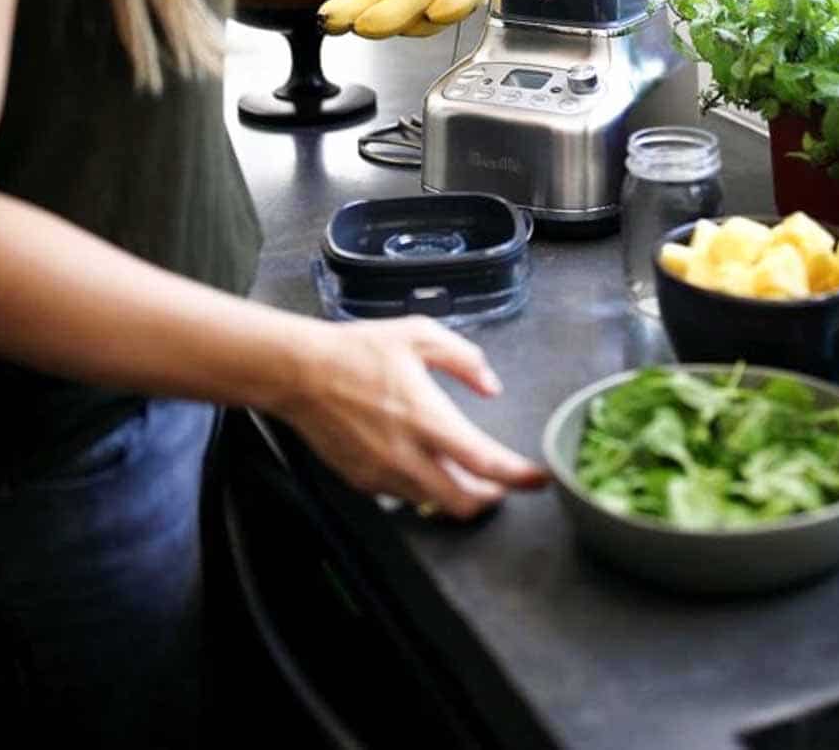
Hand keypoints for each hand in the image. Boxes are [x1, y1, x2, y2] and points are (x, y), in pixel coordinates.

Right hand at [276, 314, 547, 517]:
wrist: (300, 372)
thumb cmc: (356, 351)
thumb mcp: (419, 334)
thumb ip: (464, 359)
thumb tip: (490, 386)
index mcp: (427, 418)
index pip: (485, 463)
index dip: (518, 477)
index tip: (537, 479)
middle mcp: (407, 455)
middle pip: (465, 502)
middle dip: (492, 497)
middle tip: (504, 483)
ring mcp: (383, 474)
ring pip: (435, 504)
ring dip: (458, 495)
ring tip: (468, 476)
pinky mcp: (363, 481)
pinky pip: (404, 497)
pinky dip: (424, 489)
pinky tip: (425, 467)